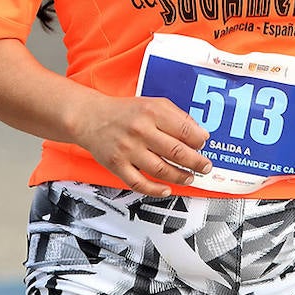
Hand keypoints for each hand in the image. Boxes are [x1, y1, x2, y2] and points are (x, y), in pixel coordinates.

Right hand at [73, 94, 212, 196]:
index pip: (184, 129)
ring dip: (180, 177)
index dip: (199, 140)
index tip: (204, 144)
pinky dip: (155, 190)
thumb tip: (199, 134)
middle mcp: (140, 130)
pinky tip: (166, 189)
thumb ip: (176, 116)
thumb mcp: (152, 103)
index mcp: (151, 112)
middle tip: (205, 167)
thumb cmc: (124, 112)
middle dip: (196, 162)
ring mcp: (128, 150)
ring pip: (161, 169)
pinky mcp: (117, 165)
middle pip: (176, 151)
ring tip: (189, 178)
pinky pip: (139, 183)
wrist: (90, 117)